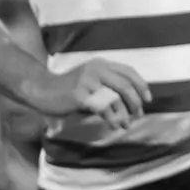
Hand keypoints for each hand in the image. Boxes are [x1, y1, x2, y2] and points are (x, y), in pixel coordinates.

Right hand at [24, 59, 150, 130]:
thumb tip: (128, 99)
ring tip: (126, 125)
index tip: (148, 99)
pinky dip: (112, 119)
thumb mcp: (88, 78)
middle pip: (126, 86)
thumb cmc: (65, 88)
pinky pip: (103, 108)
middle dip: (136, 103)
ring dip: (125, 114)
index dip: (141, 85)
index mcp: (100, 64)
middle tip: (138, 115)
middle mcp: (96, 69)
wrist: (40, 89)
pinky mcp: (81, 95)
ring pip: (116, 98)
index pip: (129, 72)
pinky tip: (113, 125)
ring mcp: (88, 82)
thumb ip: (105, 82)